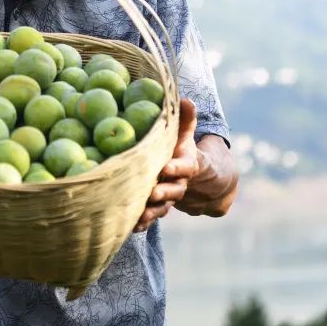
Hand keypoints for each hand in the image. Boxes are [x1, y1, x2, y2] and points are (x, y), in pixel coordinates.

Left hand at [134, 97, 201, 231]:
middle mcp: (180, 183)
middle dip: (163, 192)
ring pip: (162, 207)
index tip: (166, 167)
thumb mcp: (185, 136)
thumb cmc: (182, 150)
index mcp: (187, 164)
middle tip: (151, 192)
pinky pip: (152, 217)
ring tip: (139, 215)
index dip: (176, 168)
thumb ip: (185, 121)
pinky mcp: (158, 207)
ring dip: (152, 212)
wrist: (196, 178)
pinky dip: (143, 222)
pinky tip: (130, 227)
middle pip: (174, 190)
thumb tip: (185, 99)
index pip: (185, 167)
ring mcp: (169, 197)